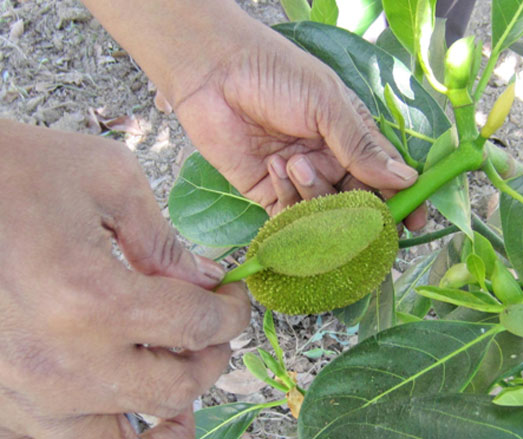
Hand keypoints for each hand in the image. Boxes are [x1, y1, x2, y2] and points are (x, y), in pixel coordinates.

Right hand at [0, 120, 249, 437]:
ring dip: (167, 406)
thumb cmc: (12, 173)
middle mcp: (58, 360)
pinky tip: (130, 408)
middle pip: (173, 388)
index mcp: (90, 298)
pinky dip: (114, 430)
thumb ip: (164, 241)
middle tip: (214, 328)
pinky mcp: (3, 399)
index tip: (234, 298)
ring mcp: (25, 391)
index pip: (196, 326)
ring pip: (124, 437)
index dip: (231, 312)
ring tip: (180, 374)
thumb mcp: (106, 179)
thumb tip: (203, 283)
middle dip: (211, 356)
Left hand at [79, 0, 426, 227]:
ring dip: (314, 194)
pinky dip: (288, 202)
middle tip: (353, 209)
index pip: (387, 175)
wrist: (213, 73)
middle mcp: (331, 162)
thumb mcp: (326, 104)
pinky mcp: (268, 193)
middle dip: (358, 209)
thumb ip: (362, 146)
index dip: (402, 199)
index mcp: (352, 136)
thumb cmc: (275, 75)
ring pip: (325, 213)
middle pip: (359, 202)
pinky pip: (289, 217)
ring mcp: (301, 179)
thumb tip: (408, 179)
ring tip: (294, 161)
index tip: (414, 220)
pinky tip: (275, 168)